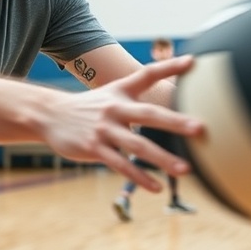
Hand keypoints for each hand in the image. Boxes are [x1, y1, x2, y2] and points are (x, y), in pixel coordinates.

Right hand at [41, 55, 202, 192]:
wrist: (50, 115)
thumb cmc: (90, 106)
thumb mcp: (112, 91)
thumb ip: (139, 87)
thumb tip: (163, 86)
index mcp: (121, 92)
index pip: (147, 75)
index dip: (169, 67)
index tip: (193, 61)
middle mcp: (115, 108)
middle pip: (149, 114)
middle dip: (175, 122)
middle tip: (200, 128)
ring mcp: (104, 130)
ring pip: (137, 146)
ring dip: (162, 159)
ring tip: (185, 170)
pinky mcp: (94, 149)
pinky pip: (121, 165)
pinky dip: (140, 177)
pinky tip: (157, 187)